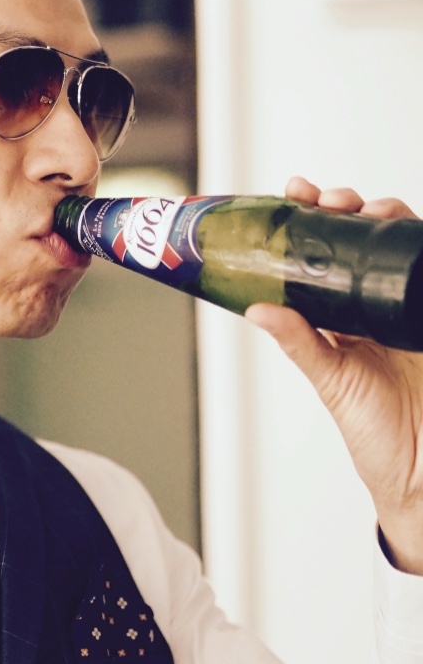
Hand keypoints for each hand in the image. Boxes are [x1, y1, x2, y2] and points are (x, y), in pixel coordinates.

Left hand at [245, 176, 422, 573]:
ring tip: (370, 209)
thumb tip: (256, 310)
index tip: (296, 192)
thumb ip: (300, 343)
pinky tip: (412, 228)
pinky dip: (422, 245)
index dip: (312, 220)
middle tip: (331, 200)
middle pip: (364, 240)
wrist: (421, 470)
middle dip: (347, 208)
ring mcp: (409, 308)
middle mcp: (376, 305)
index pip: (324, 255)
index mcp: (343, 317)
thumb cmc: (375, 433)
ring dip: (387, 217)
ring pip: (400, 247)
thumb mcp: (331, 381)